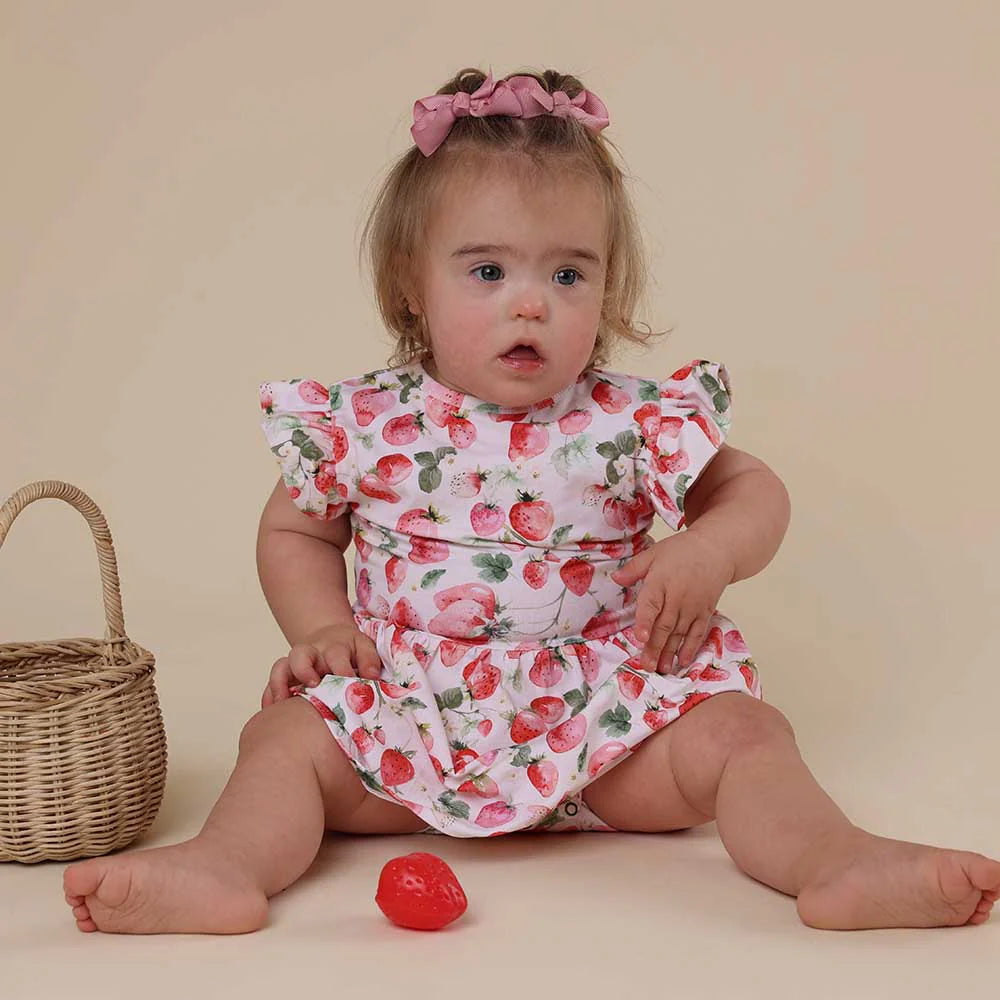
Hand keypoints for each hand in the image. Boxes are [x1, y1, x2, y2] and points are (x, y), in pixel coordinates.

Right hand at [262, 622, 381, 707]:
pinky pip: (271, 683)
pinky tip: (270, 711)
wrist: (331, 637)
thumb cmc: (350, 649)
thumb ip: (369, 659)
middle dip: (304, 669)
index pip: (336, 654)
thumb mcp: (364, 646)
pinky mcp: (285, 675)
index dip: (342, 669)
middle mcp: (311, 653)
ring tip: (284, 701)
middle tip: (313, 685)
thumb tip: (372, 676)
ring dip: (280, 682)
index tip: (348, 681)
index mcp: (334, 647)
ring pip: (281, 666)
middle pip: (300, 654)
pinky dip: (268, 696)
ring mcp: (295, 664)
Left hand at [610, 531, 734, 672]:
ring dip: (670, 652)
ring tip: (662, 669)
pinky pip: (697, 633)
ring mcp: (693, 606)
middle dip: (655, 647)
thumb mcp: (654, 553)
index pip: (651, 604)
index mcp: (660, 582)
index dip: (645, 621)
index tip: (641, 637)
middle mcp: (677, 597)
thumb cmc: (681, 551)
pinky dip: (690, 648)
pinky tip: (683, 661)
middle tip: (647, 666)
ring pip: (680, 633)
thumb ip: (634, 568)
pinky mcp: (705, 612)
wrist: (716, 550)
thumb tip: (615, 578)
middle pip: (664, 625)